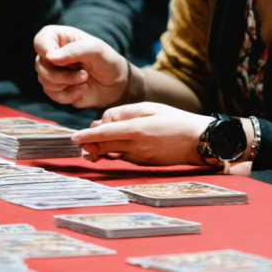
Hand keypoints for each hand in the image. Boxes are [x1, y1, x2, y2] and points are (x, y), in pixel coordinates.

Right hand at [34, 25, 129, 107]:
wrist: (116, 85)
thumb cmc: (107, 61)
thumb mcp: (96, 50)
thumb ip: (74, 50)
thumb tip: (50, 57)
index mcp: (60, 38)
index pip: (40, 41)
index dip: (45, 51)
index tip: (58, 60)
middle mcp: (53, 54)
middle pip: (40, 65)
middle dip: (61, 74)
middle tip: (83, 74)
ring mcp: (53, 71)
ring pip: (44, 81)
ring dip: (66, 84)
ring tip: (85, 80)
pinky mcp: (57, 88)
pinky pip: (51, 94)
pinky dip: (67, 95)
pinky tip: (82, 90)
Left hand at [71, 102, 212, 166]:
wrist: (198, 140)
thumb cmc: (175, 119)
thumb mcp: (149, 108)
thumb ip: (124, 112)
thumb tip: (105, 120)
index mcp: (136, 130)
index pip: (104, 134)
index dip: (86, 137)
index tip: (73, 138)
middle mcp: (136, 147)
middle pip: (104, 146)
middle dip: (91, 143)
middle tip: (84, 138)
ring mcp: (141, 158)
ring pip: (112, 153)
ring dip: (103, 147)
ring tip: (100, 137)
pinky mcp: (145, 164)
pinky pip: (124, 157)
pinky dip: (116, 150)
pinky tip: (119, 143)